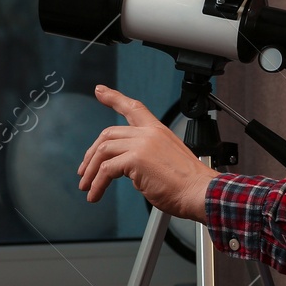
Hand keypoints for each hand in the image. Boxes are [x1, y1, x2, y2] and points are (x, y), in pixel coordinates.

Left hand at [77, 85, 217, 221]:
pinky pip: (106, 170)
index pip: (133, 107)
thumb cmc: (189, 184)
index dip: (114, 98)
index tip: (100, 91)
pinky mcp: (136, 159)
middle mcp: (149, 133)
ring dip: (91, 170)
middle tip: (85, 170)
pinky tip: (96, 194)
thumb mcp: (168, 161)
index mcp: (159, 131)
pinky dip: (97, 184)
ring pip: (103, 150)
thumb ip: (147, 158)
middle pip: (109, 133)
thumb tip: (130, 170)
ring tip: (87, 186)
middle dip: (92, 153)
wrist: (201, 192)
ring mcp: (142, 144)